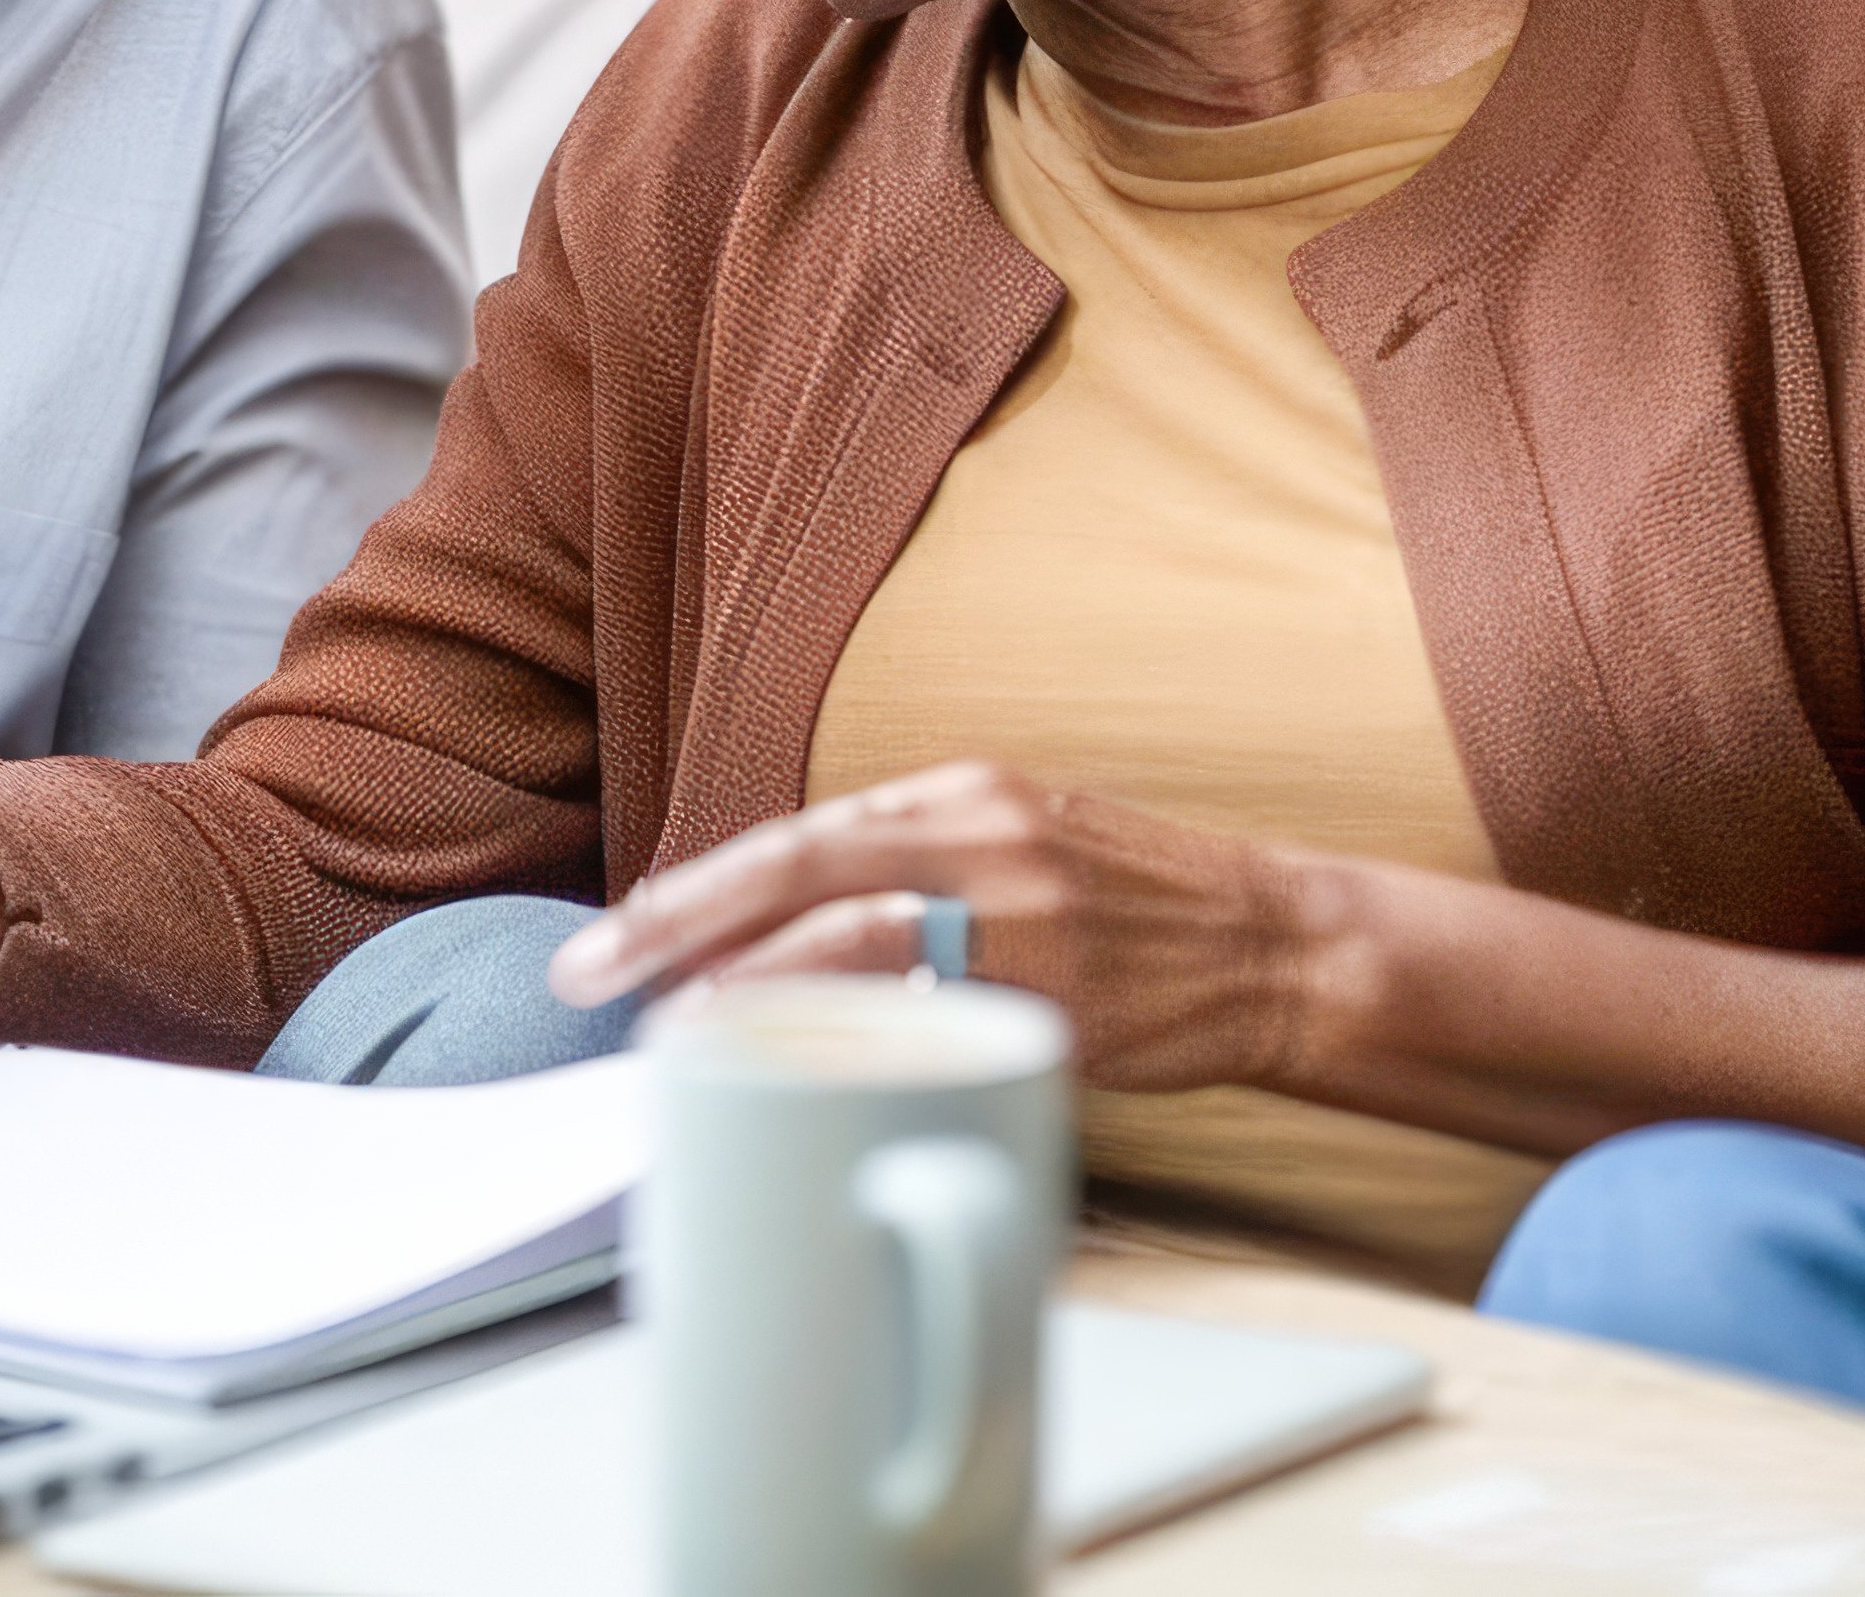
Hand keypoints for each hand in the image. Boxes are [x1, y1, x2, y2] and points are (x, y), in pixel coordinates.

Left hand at [544, 762, 1325, 1094]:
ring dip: (744, 986)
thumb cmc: (1137, 905)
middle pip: (794, 866)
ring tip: (668, 1028)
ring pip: (848, 938)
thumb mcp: (1023, 843)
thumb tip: (792, 920)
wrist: (1274, 944)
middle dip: (676, 922)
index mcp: (963, 794)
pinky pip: (927, 1017)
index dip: (700, 885)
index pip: (799, 834)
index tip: (621, 929)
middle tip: (590, 973)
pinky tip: (790, 1069)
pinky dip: (850, 1039)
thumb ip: (917, 866)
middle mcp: (979, 836)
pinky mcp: (1052, 993)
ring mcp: (1017, 914)